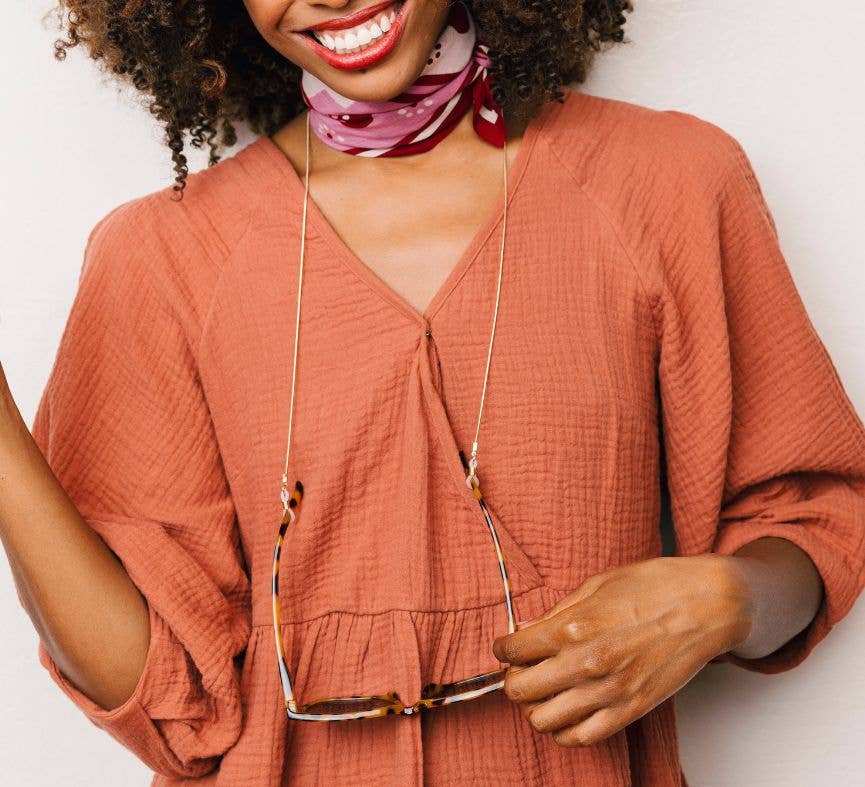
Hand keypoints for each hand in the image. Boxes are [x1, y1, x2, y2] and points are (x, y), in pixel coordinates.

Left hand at [491, 555, 750, 747]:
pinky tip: (568, 711)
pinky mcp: (630, 710)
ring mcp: (609, 692)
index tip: (508, 647)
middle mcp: (586, 663)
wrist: (707, 605)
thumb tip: (526, 629)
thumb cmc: (654, 586)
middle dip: (513, 679)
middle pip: (520, 690)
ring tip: (544, 692)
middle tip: (521, 670)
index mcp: (573, 627)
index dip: (504, 648)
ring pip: (544, 720)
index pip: (512, 651)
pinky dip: (565, 730)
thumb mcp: (595, 585)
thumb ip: (556, 612)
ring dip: (536, 707)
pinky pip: (581, 737)